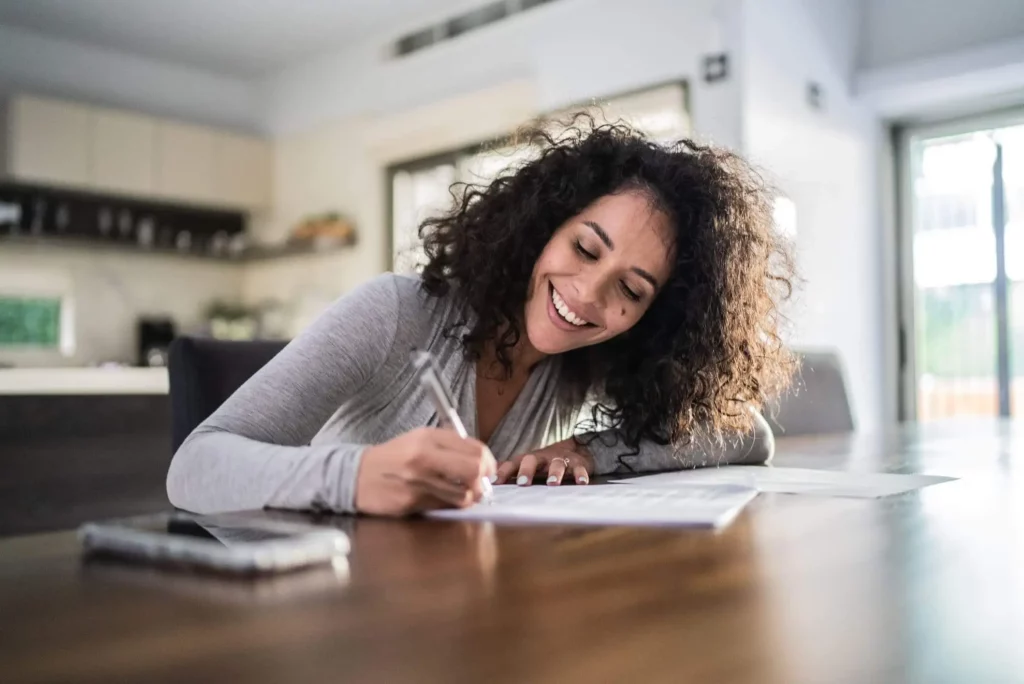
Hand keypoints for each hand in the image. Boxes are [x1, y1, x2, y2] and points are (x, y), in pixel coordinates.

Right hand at [355, 427, 496, 515]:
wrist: (357, 476)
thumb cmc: (393, 456)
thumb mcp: (419, 438)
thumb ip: (450, 444)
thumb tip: (481, 457)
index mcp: (428, 438)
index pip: (474, 449)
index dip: (488, 460)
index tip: (488, 466)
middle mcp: (424, 458)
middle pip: (474, 470)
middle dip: (484, 478)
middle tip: (483, 481)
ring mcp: (418, 483)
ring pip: (464, 494)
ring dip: (471, 495)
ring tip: (467, 491)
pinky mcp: (413, 503)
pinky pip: (446, 506)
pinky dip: (453, 504)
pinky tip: (448, 498)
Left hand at [495, 438, 593, 486]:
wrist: (574, 449)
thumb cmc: (546, 463)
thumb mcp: (528, 466)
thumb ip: (512, 474)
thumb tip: (488, 484)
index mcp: (528, 460)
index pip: (512, 464)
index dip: (503, 472)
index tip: (495, 483)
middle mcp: (543, 458)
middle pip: (532, 460)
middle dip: (526, 470)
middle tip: (523, 483)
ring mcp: (560, 459)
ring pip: (557, 464)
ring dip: (554, 473)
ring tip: (553, 484)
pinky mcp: (577, 463)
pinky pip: (579, 469)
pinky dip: (580, 475)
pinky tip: (581, 483)